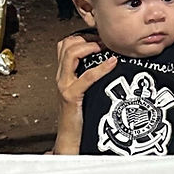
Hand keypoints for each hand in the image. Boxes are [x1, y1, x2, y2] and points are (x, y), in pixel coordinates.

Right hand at [52, 35, 115, 154]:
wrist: (70, 137)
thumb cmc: (80, 116)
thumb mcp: (84, 92)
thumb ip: (90, 78)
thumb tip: (111, 64)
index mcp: (64, 74)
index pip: (65, 45)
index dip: (81, 36)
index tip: (99, 37)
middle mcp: (61, 77)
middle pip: (65, 44)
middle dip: (85, 37)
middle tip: (102, 41)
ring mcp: (65, 85)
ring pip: (70, 54)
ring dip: (89, 46)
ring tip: (104, 48)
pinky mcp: (71, 96)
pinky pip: (86, 76)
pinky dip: (101, 67)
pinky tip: (112, 63)